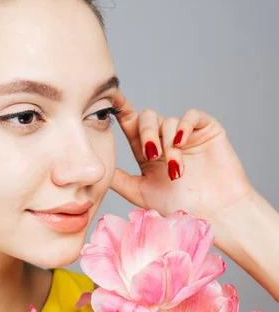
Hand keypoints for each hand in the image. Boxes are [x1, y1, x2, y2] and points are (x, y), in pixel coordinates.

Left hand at [110, 91, 254, 222]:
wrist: (215, 214)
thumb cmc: (181, 207)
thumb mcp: (141, 193)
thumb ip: (119, 179)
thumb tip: (94, 167)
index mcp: (147, 151)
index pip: (130, 124)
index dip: (120, 108)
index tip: (109, 98)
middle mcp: (165, 140)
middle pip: (146, 118)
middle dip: (146, 132)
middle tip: (151, 155)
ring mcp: (186, 134)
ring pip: (168, 121)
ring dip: (168, 144)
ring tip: (176, 170)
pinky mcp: (206, 130)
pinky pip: (191, 115)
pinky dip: (183, 125)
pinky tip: (180, 142)